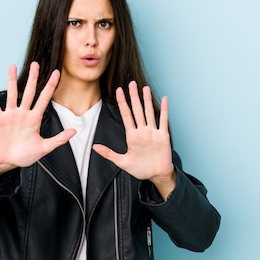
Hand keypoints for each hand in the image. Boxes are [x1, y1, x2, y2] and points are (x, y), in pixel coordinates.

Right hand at [0, 62, 75, 178]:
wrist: (8, 162)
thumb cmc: (26, 155)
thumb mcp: (44, 148)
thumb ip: (59, 139)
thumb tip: (74, 131)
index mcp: (35, 118)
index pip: (45, 98)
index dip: (51, 85)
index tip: (56, 72)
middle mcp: (23, 113)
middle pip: (29, 91)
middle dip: (33, 77)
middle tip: (35, 63)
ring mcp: (10, 115)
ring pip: (12, 93)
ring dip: (11, 80)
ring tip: (12, 66)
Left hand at [93, 82, 175, 198]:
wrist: (157, 175)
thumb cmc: (141, 169)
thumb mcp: (122, 162)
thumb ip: (109, 154)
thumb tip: (94, 147)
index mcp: (132, 136)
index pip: (126, 115)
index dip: (122, 103)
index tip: (118, 91)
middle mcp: (142, 131)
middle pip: (137, 110)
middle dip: (133, 97)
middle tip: (131, 83)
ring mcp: (153, 132)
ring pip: (149, 112)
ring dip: (147, 100)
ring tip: (145, 88)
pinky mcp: (163, 136)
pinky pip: (163, 120)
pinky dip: (165, 110)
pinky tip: (165, 99)